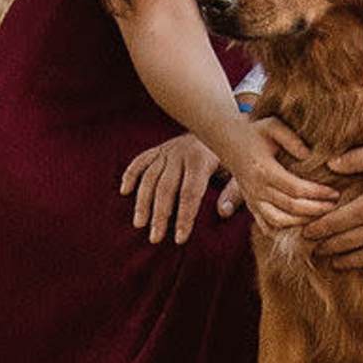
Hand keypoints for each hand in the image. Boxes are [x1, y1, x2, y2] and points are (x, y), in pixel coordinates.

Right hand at [119, 131, 231, 246]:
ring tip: (139, 224)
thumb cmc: (229, 157)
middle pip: (166, 187)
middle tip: (155, 238)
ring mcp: (167, 150)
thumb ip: (234, 192)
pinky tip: (124, 191)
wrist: (219, 124)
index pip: (190, 192)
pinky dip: (130, 174)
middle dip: (160, 214)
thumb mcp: (238, 172)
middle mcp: (181, 153)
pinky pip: (140, 160)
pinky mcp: (158, 149)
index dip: (185, 216)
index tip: (180, 238)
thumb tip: (223, 213)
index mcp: (202, 159)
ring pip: (149, 176)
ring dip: (142, 201)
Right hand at [227, 123, 331, 244]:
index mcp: (264, 169)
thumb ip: (292, 139)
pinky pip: (266, 227)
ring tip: (321, 217)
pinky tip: (300, 228)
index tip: (334, 193)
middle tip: (334, 206)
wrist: (228, 140)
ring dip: (302, 223)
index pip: (295, 188)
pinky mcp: (251, 206)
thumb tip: (309, 155)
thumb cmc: (255, 131)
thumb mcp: (273, 126)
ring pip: (278, 222)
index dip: (317, 193)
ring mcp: (252, 200)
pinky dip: (283, 232)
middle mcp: (257, 189)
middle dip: (316, 209)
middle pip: (290, 207)